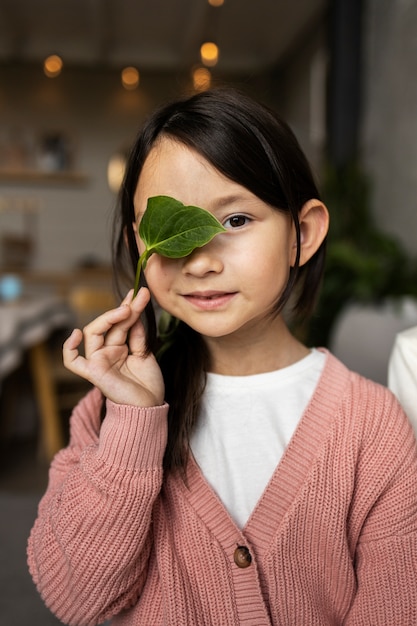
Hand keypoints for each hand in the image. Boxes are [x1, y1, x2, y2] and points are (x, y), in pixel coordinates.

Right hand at [63, 288, 164, 406]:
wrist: (150, 408)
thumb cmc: (148, 385)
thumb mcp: (145, 354)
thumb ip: (137, 335)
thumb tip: (133, 312)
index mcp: (119, 347)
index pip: (120, 323)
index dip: (129, 307)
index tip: (140, 294)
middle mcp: (107, 352)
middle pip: (109, 325)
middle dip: (123, 310)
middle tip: (137, 298)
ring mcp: (99, 361)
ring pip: (94, 333)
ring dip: (109, 318)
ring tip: (126, 309)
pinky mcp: (93, 373)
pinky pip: (73, 362)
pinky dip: (69, 349)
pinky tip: (76, 334)